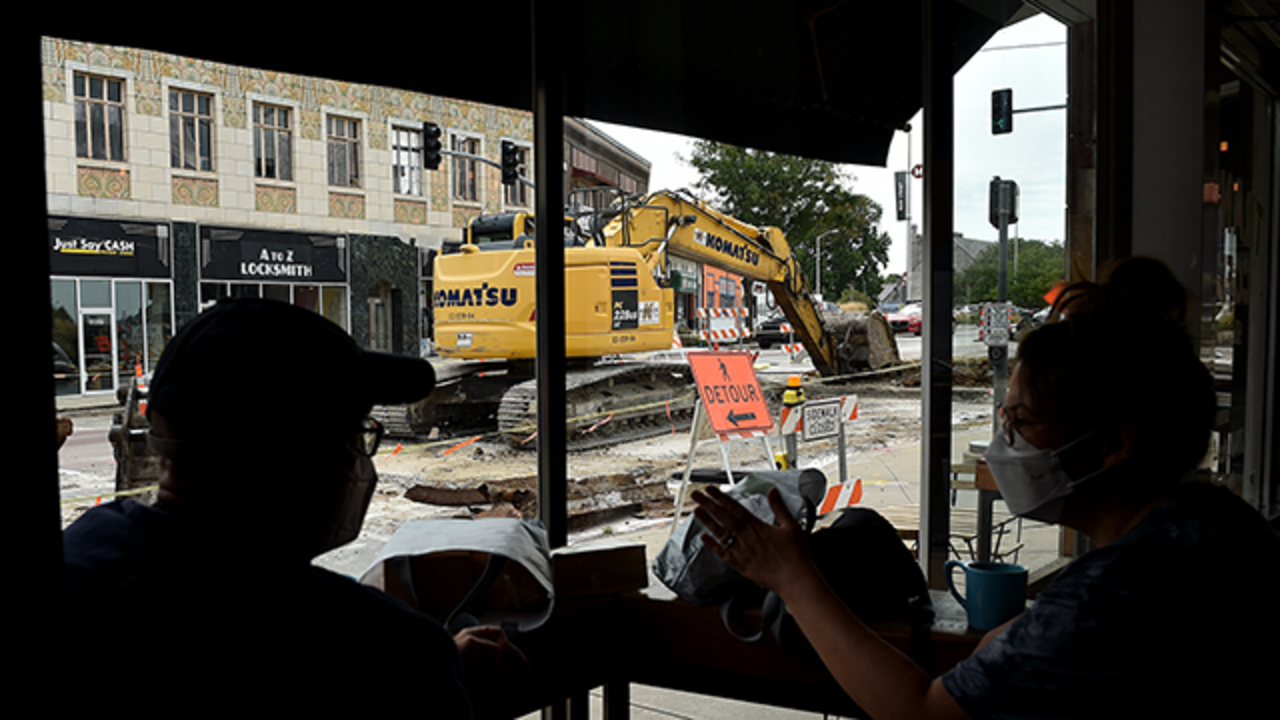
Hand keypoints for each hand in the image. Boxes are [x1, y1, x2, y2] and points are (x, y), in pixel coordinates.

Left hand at [454, 625, 528, 695]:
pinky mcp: (470, 685)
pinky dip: (493, 690)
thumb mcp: (474, 643)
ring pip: (495, 673)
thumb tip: (498, 660)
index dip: (505, 643)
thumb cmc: (449, 654)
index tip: (508, 653)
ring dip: (503, 678)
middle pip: (499, 655)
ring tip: (503, 681)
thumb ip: (492, 648)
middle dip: (510, 662)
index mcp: (473, 636)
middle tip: (523, 668)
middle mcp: (474, 651)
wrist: (434, 675)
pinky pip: (487, 687)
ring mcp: (473, 668)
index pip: (496, 635)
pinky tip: (495, 692)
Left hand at [691, 485, 815, 594]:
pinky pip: (723, 554)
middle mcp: (746, 537)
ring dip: (707, 521)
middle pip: (723, 517)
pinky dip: (712, 546)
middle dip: (708, 504)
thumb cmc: (796, 555)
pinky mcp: (741, 565)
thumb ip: (779, 507)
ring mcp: (741, 551)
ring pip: (720, 533)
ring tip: (696, 511)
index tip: (711, 490)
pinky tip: (704, 538)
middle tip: (696, 495)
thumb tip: (772, 492)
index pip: (735, 507)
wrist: (795, 579)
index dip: (721, 497)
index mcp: (757, 526)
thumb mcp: (791, 525)